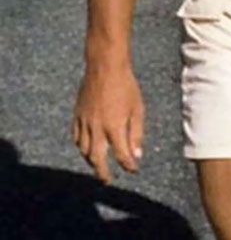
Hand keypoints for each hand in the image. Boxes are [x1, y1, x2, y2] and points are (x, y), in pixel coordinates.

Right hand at [72, 63, 143, 183]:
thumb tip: (137, 155)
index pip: (121, 155)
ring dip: (91, 161)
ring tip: (98, 165)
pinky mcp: (77, 114)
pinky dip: (80, 146)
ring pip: (83, 150)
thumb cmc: (126, 85)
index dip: (128, 165)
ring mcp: (85, 122)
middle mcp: (97, 128)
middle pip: (97, 159)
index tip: (133, 169)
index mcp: (114, 127)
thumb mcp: (137, 108)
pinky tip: (86, 148)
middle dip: (102, 173)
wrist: (105, 66)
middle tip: (108, 181)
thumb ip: (136, 133)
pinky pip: (76, 137)